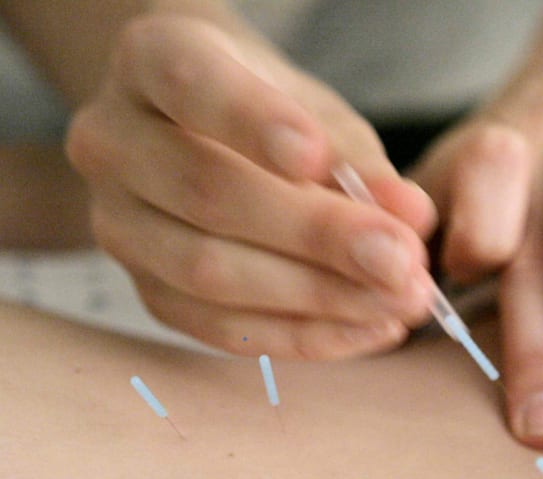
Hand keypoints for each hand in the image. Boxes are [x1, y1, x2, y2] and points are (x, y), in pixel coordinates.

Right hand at [67, 12, 436, 358]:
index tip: (319, 158)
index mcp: (151, 62)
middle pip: (207, 194)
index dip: (253, 123)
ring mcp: (117, 223)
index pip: (189, 83)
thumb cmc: (273, 116)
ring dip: (319, 297)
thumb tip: (410, 218)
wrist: (211, 142)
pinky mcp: (147, 290)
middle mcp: (114, 143)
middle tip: (402, 262)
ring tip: (400, 302)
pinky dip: (304, 335)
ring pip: (208, 273)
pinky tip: (368, 328)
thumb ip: (357, 160)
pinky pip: (220, 328)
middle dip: (317, 236)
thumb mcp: (317, 114)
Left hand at [411, 1, 542, 447]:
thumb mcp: (461, 169)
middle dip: (531, 338)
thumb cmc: (522, 144)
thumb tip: (386, 323)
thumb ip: (430, 238)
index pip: (466, 199)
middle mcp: (540, 151)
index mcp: (478, 157)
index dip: (470, 244)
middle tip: (536, 425)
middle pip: (529, 245)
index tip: (457, 307)